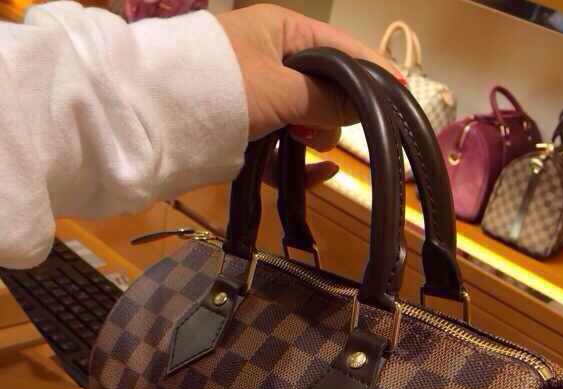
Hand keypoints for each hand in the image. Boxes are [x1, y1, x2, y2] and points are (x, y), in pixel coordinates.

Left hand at [218, 4, 401, 187]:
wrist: (153, 120)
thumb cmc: (221, 88)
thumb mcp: (282, 88)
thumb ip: (326, 99)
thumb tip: (362, 108)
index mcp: (281, 31)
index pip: (339, 47)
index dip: (371, 70)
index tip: (401, 92)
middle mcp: (271, 61)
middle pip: (324, 88)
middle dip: (333, 112)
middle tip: (332, 128)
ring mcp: (257, 99)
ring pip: (305, 121)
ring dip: (313, 138)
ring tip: (305, 146)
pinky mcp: (245, 134)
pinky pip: (284, 149)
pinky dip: (300, 164)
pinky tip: (319, 174)